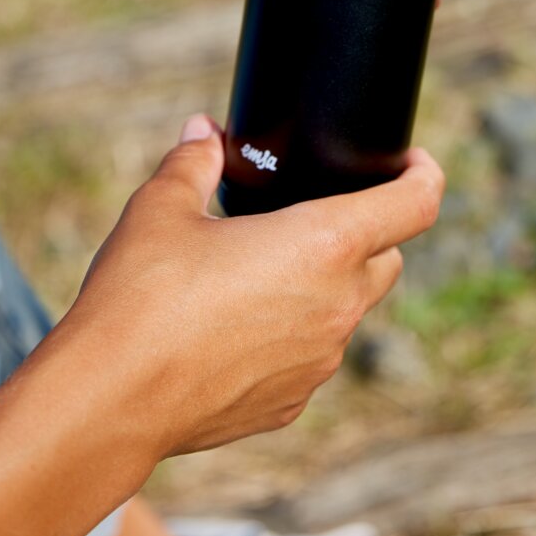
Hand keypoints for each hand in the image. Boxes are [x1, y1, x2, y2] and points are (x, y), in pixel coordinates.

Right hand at [66, 114, 442, 459]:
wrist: (111, 398)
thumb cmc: (142, 294)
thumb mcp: (163, 207)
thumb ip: (193, 160)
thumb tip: (203, 132)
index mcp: (325, 244)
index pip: (416, 204)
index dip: (424, 174)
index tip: (413, 162)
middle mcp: (338, 305)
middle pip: (388, 258)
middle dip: (367, 233)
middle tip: (314, 215)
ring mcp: (319, 362)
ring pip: (347, 311)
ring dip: (324, 287)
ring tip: (260, 272)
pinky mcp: (291, 404)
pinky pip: (309, 355)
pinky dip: (290, 334)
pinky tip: (234, 327)